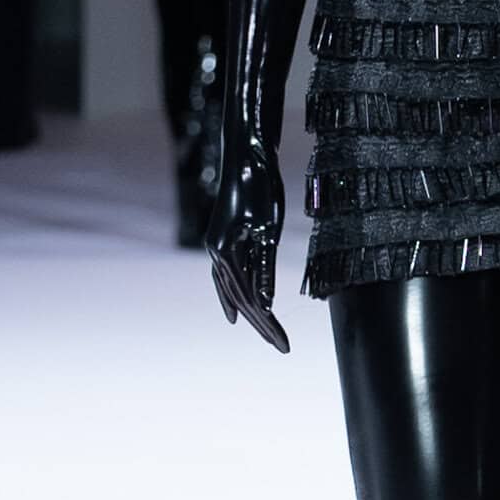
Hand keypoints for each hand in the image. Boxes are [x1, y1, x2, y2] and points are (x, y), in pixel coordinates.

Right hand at [205, 128, 290, 352]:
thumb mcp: (269, 230)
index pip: (250, 299)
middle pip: (240, 298)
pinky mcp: (222, 238)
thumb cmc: (260, 187)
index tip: (284, 344)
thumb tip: (265, 304)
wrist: (245, 153)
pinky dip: (232, 294)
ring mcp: (216, 245)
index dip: (268, 323)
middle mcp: (216, 253)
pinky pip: (225, 275)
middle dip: (261, 323)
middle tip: (281, 346)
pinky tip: (238, 306)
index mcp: (225, 253)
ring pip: (230, 288)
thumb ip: (264, 269)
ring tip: (260, 332)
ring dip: (247, 311)